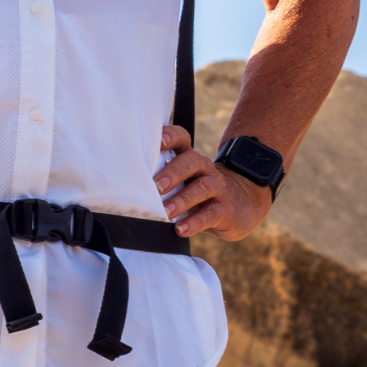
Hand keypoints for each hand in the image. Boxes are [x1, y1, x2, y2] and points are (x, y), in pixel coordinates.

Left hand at [155, 123, 271, 240]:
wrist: (242, 204)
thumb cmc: (199, 193)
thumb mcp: (183, 182)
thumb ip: (161, 180)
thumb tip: (125, 186)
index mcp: (190, 159)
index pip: (182, 139)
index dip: (170, 136)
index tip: (158, 141)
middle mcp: (204, 169)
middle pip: (190, 162)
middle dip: (172, 173)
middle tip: (155, 187)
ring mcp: (217, 188)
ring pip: (201, 188)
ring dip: (181, 200)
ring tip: (165, 212)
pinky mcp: (225, 209)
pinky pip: (210, 214)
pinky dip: (194, 222)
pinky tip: (181, 229)